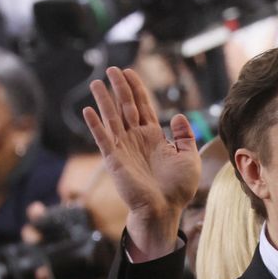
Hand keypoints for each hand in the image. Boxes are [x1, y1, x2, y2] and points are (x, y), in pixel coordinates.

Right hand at [83, 67, 199, 260]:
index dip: (136, 89)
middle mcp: (136, 139)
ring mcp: (123, 148)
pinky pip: (103, 138)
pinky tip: (88, 110)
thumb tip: (178, 116)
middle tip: (112, 69)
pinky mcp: (114, 159)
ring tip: (96, 83)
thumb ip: (185, 136)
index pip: (142, 106)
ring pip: (112, 118)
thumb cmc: (178, 188)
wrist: (165, 209)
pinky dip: (95, 125)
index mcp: (153, 136)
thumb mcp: (189, 158)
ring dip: (104, 100)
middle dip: (119, 87)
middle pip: (125, 106)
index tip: (129, 72)